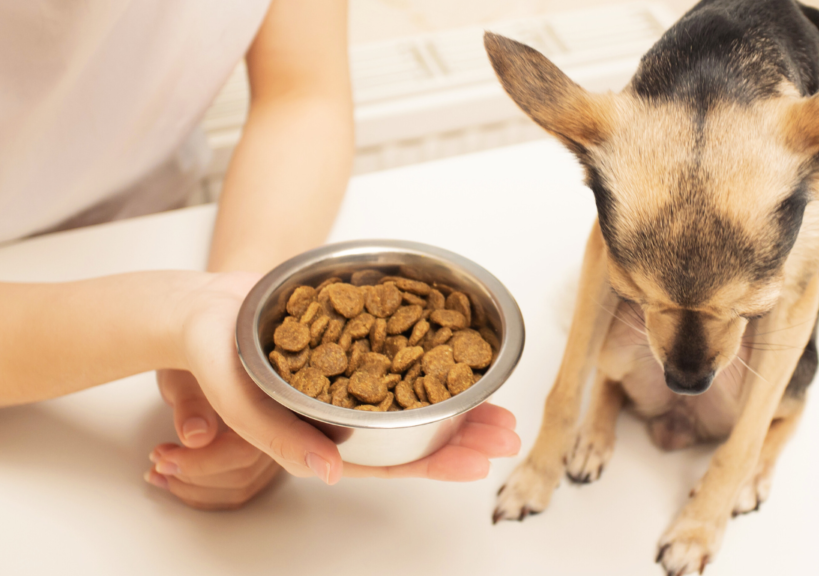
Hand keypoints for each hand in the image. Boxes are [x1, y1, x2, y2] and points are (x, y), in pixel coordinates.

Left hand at [144, 369, 280, 509]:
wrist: (208, 348)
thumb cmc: (197, 355)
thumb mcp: (185, 376)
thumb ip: (191, 405)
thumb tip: (196, 436)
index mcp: (268, 403)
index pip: (243, 453)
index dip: (202, 464)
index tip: (165, 460)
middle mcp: (282, 429)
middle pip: (241, 476)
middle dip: (193, 477)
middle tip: (158, 461)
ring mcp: (274, 447)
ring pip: (239, 489)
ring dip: (194, 488)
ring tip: (160, 469)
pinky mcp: (262, 460)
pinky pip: (237, 490)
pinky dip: (203, 492)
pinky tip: (173, 479)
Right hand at [146, 272, 520, 505]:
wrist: (204, 307)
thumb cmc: (215, 358)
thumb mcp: (243, 400)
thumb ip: (282, 439)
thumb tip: (333, 474)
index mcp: (325, 437)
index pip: (391, 461)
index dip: (436, 464)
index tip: (478, 463)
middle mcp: (347, 413)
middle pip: (416, 432)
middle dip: (465, 435)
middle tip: (508, 433)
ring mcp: (355, 378)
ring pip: (418, 397)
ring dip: (460, 402)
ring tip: (500, 402)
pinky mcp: (358, 343)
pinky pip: (403, 355)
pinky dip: (435, 359)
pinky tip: (464, 358)